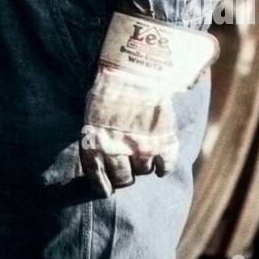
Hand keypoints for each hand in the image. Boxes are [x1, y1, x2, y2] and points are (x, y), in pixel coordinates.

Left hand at [80, 72, 179, 197]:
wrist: (134, 68)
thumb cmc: (108, 89)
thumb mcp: (92, 114)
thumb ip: (95, 139)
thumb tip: (99, 160)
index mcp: (95, 145)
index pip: (97, 177)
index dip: (103, 186)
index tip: (107, 190)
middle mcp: (117, 151)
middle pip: (123, 179)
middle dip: (124, 175)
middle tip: (127, 167)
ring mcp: (142, 148)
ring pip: (144, 171)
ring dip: (143, 165)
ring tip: (142, 153)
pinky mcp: (163, 142)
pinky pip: (165, 166)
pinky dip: (164, 167)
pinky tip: (162, 163)